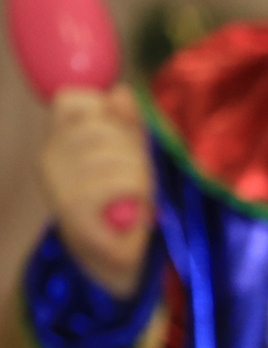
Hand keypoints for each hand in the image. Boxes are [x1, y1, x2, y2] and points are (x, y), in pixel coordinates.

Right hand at [40, 86, 154, 299]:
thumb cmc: (121, 202)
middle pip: (99, 126)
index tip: (121, 135)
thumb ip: (127, 123)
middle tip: (138, 174)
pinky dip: (137, 193)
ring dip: (140, 175)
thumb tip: (120, 91)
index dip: (106, 110)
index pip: (71, 99)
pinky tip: (131, 208)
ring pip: (112, 155)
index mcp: (56, 140)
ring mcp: (57, 184)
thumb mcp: (130, 155)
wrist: (112, 256)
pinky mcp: (73, 209)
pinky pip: (115, 183)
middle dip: (132, 148)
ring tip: (136, 194)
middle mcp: (48, 158)